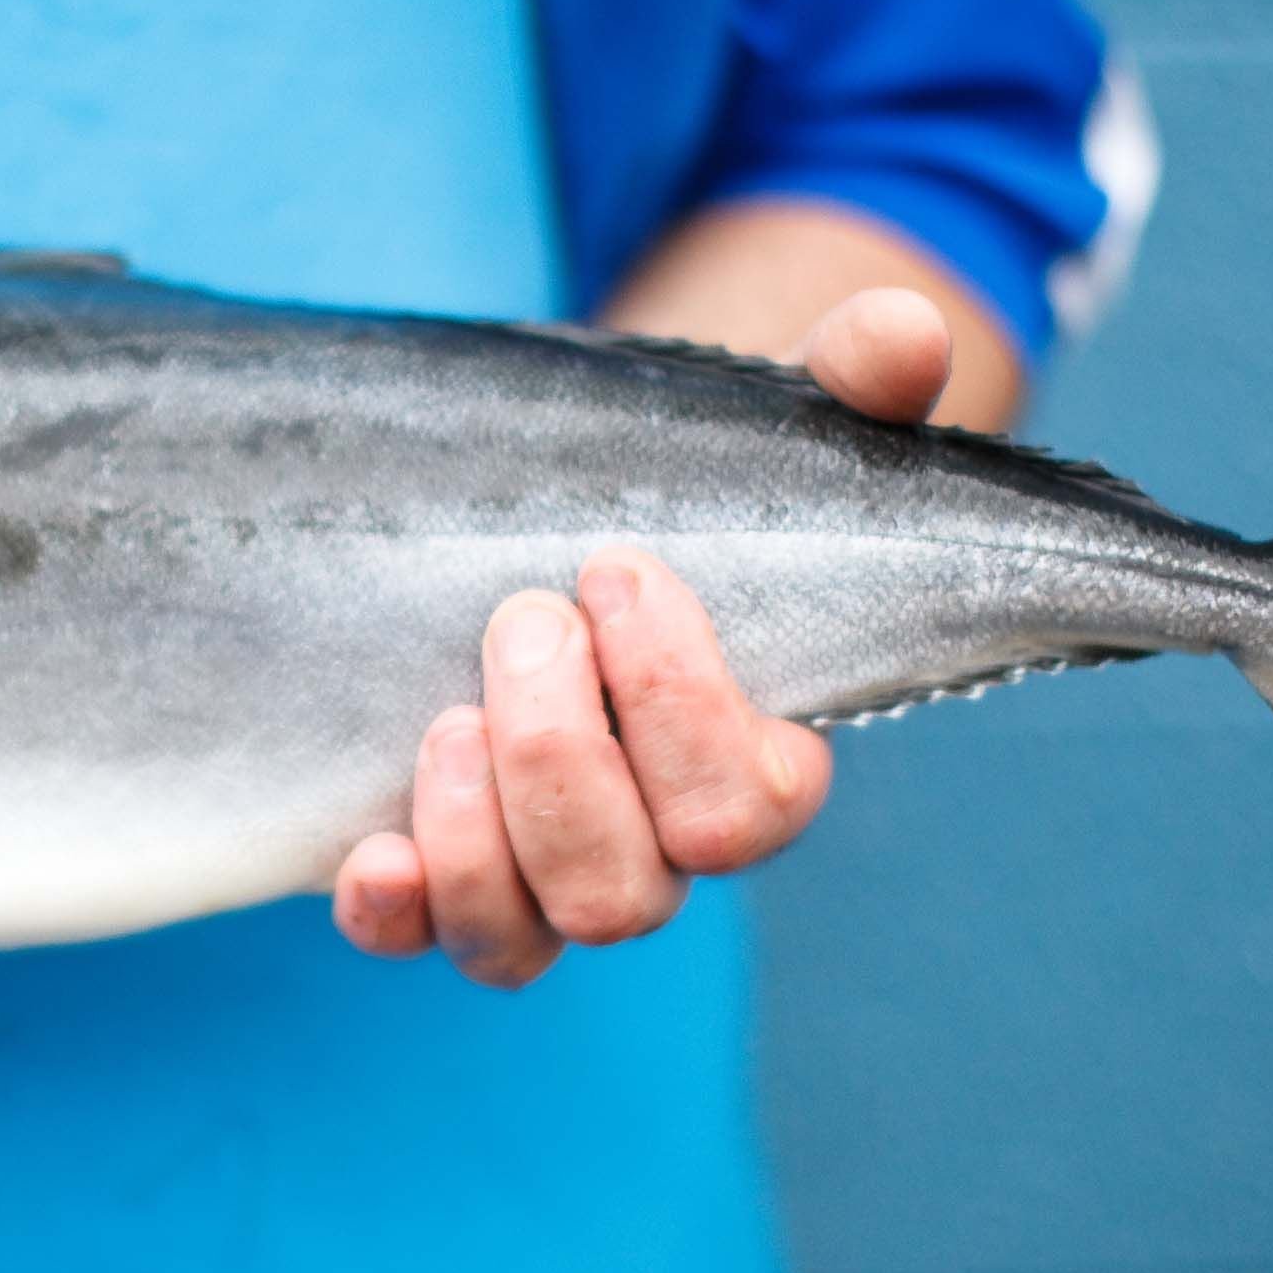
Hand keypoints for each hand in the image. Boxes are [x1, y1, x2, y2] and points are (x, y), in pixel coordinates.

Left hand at [330, 286, 956, 988]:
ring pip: (530, 937)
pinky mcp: (439, 879)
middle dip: (563, 756)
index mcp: (749, 766)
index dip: (681, 705)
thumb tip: (903, 333)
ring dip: (483, 838)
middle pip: (628, 888)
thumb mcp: (767, 433)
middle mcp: (651, 848)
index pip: (747, 805)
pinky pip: (422, 940)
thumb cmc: (684, 496)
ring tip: (446, 714)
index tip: (616, 566)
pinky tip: (369, 850)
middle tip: (523, 617)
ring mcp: (542, 876)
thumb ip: (852, 388)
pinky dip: (394, 910)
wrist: (560, 528)